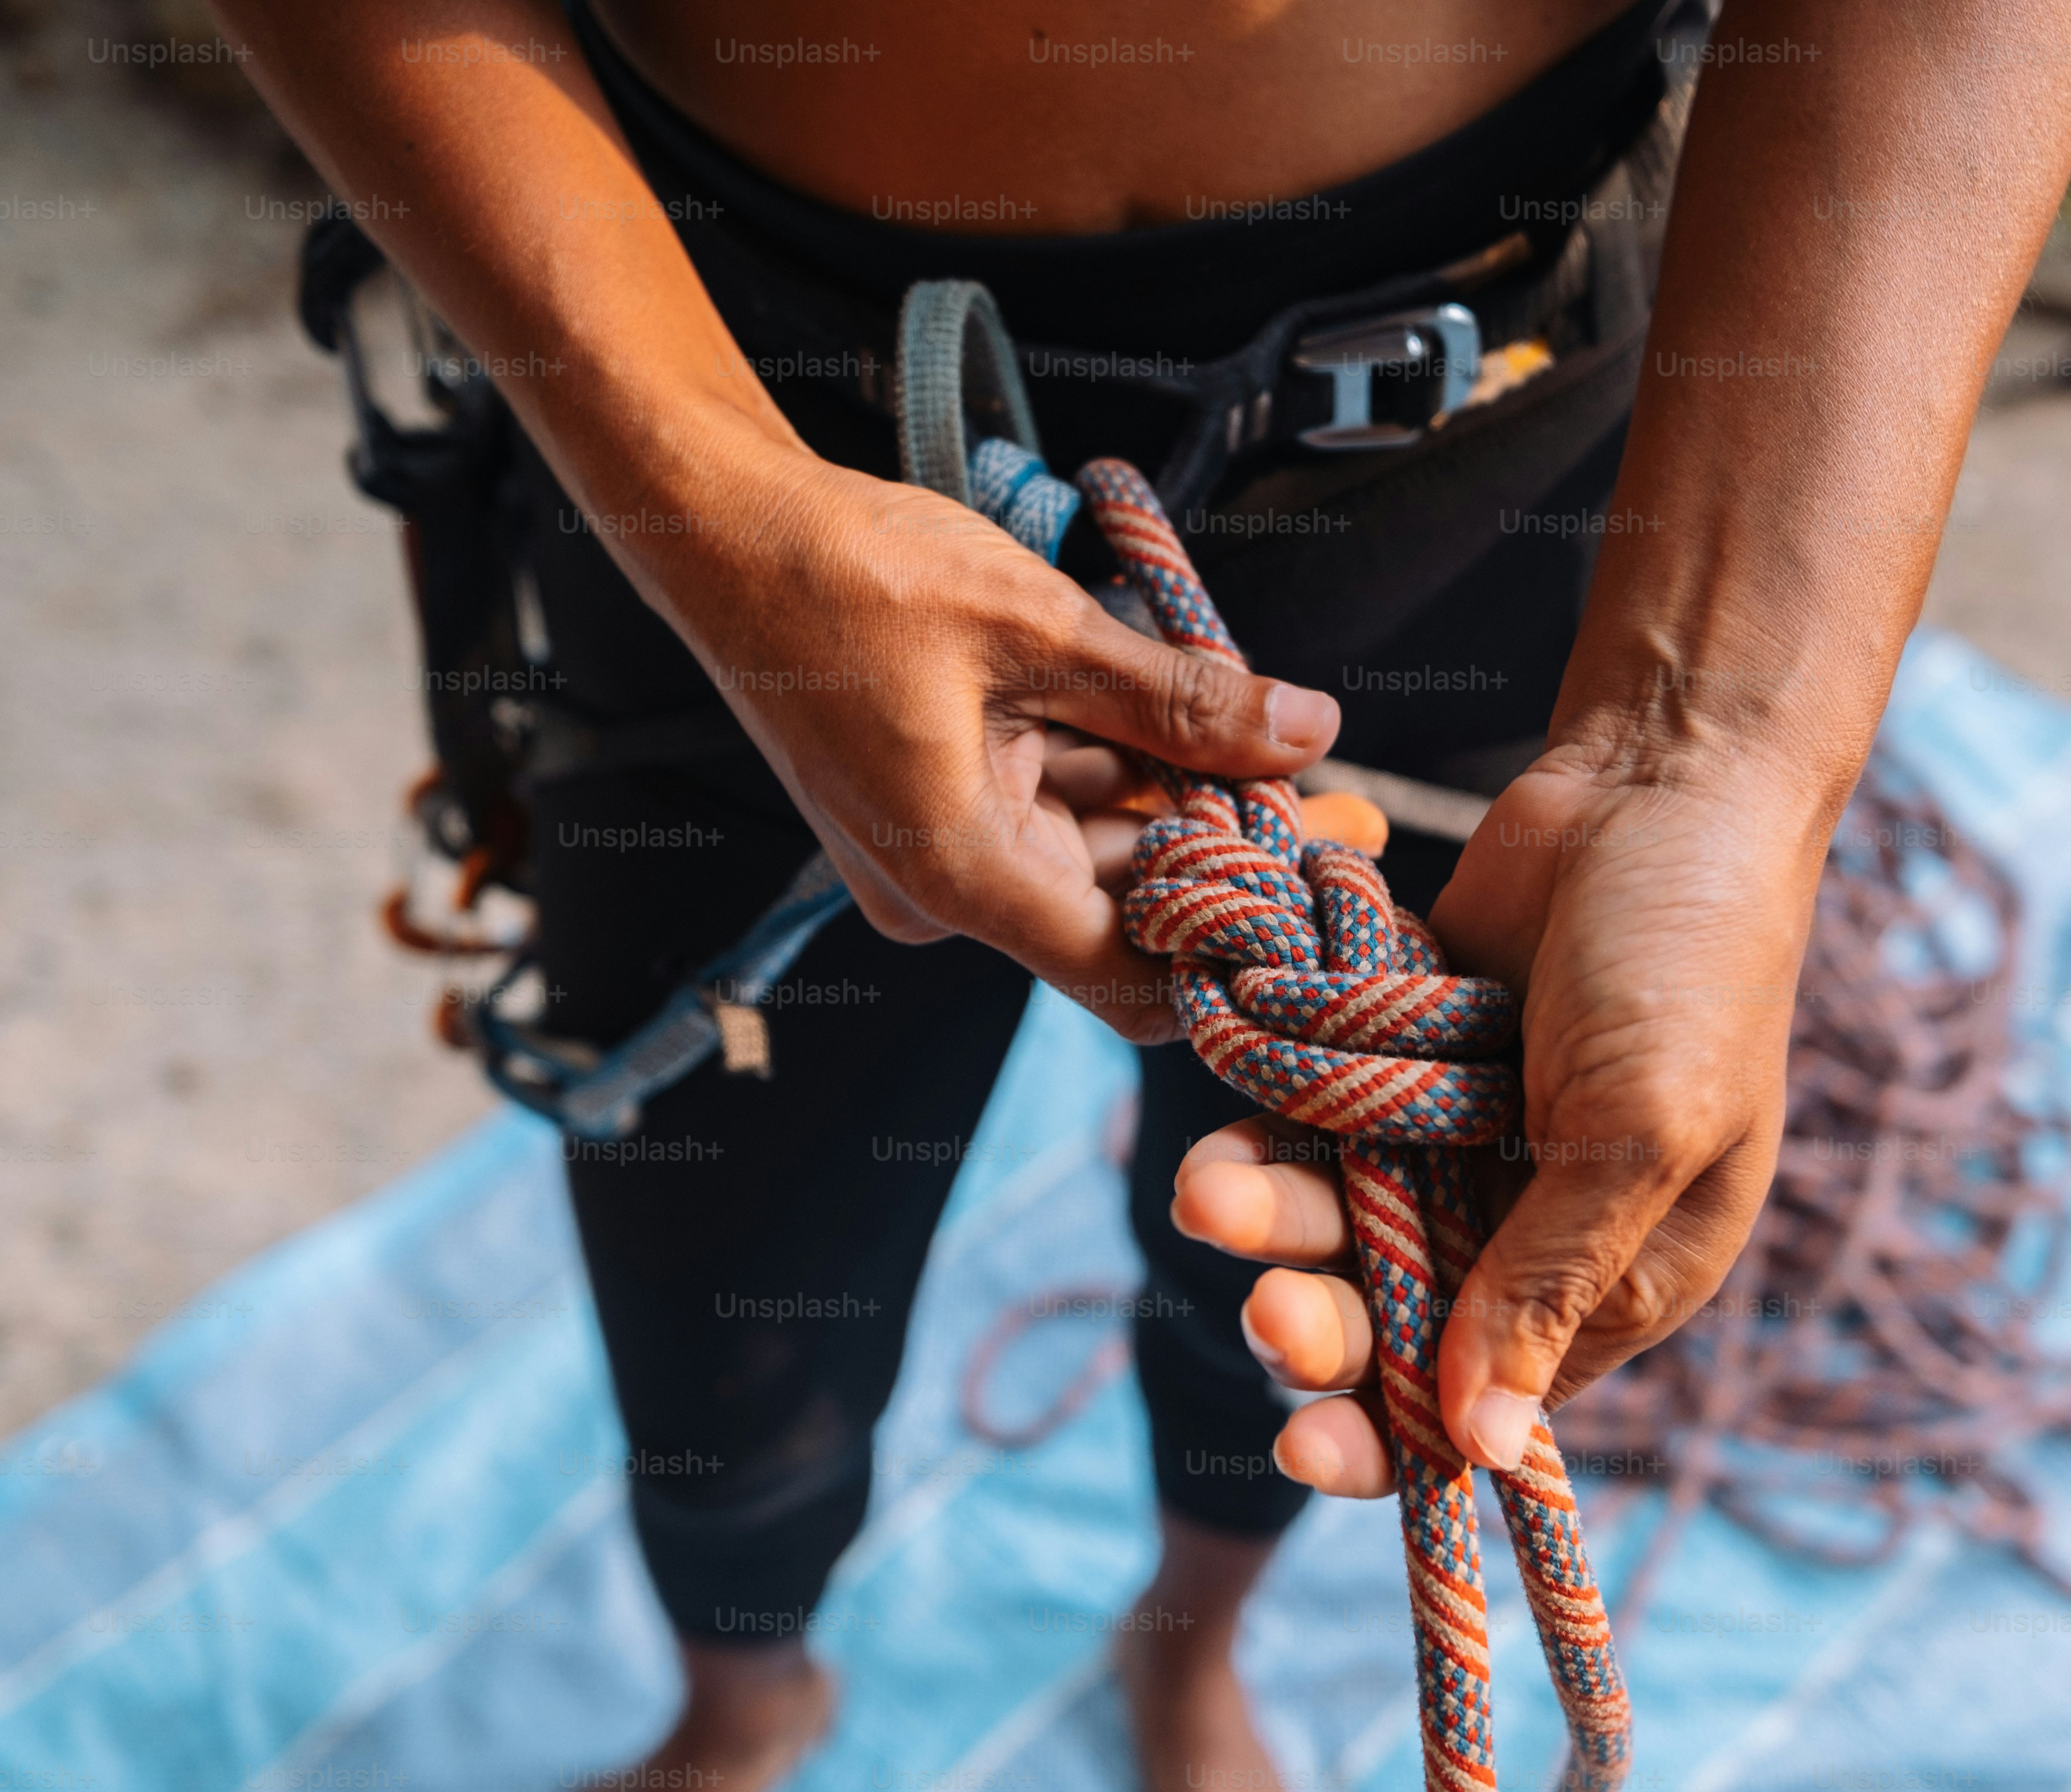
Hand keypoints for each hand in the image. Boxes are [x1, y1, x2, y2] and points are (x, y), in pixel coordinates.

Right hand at [610, 438, 1339, 1043]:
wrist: (726, 534)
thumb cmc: (853, 574)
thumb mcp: (1040, 627)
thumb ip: (1177, 697)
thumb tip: (1310, 734)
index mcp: (960, 875)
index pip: (1133, 977)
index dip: (1236, 950)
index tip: (1322, 896)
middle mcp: (944, 895)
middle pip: (1124, 913)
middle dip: (1232, 862)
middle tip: (1344, 808)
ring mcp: (935, 860)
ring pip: (1096, 861)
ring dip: (1183, 811)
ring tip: (1288, 759)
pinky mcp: (935, 815)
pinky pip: (1050, 818)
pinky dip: (1120, 781)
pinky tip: (1200, 733)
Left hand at [1169, 749, 1827, 1489]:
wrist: (1661, 774)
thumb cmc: (1692, 957)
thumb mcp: (1643, 1127)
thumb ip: (1554, 1279)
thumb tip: (1483, 1445)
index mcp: (1627, 1274)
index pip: (1493, 1405)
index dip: (1394, 1439)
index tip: (1302, 1447)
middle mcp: (1536, 1223)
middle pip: (1398, 1319)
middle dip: (1320, 1319)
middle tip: (1259, 1303)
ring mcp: (1463, 1138)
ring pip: (1338, 1218)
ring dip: (1272, 1218)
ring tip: (1205, 1192)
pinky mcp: (1405, 1058)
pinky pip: (1318, 1120)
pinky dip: (1271, 1128)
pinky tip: (1224, 1128)